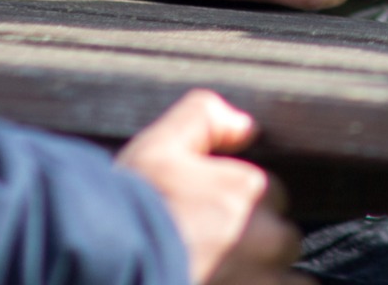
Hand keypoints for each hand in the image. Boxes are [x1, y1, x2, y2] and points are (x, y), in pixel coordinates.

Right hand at [116, 89, 301, 283]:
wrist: (104, 267)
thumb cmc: (126, 213)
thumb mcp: (156, 148)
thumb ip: (203, 118)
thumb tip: (245, 125)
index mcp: (249, 190)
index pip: (268, 196)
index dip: (237, 209)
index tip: (207, 223)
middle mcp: (266, 237)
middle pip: (280, 242)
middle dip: (254, 250)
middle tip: (211, 257)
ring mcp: (262, 281)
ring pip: (284, 280)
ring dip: (259, 280)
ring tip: (215, 277)